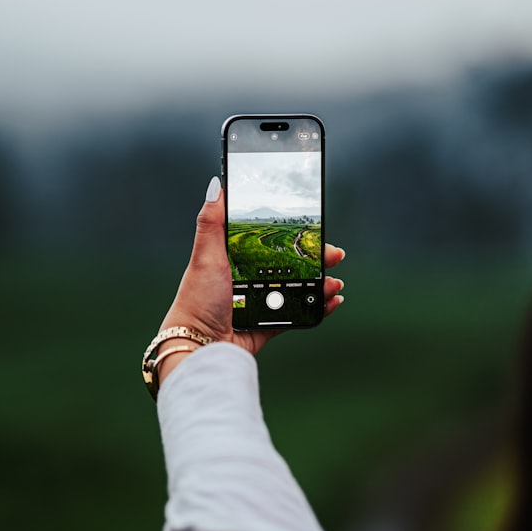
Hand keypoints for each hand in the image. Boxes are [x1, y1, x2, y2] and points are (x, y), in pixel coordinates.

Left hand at [157, 177, 344, 383]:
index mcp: (235, 261)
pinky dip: (317, 308)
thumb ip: (211, 221)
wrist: (199, 345)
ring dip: (322, 283)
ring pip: (300, 290)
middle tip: (334, 254)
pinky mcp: (267, 325)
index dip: (294, 236)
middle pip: (291, 265)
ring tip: (334, 282)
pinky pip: (298, 316)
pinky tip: (331, 300)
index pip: (271, 242)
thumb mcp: (205, 255)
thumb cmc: (197, 300)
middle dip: (316, 259)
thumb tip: (216, 184)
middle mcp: (249, 280)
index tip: (313, 229)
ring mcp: (260, 303)